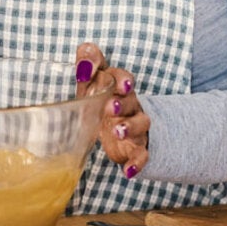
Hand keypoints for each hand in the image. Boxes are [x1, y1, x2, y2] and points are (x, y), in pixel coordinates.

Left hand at [75, 43, 148, 178]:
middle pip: (132, 101)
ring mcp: (134, 127)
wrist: (116, 129)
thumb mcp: (90, 83)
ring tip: (117, 133)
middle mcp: (129, 105)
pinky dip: (136, 163)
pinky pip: (141, 156)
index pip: (123, 78)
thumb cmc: (99, 100)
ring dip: (130, 128)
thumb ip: (88, 65)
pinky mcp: (135, 148)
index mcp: (118, 88)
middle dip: (123, 104)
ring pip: (140, 125)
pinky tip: (127, 171)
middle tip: (109, 107)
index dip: (122, 80)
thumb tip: (85, 54)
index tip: (120, 84)